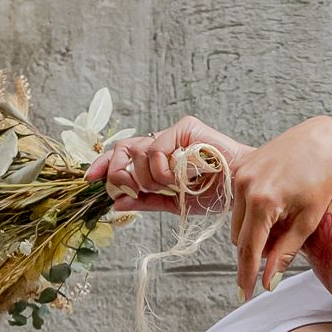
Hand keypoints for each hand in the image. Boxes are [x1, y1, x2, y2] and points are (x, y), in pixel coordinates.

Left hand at [84, 116, 251, 214]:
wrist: (240, 191)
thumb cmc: (215, 195)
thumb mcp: (173, 203)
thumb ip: (145, 202)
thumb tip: (116, 203)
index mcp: (158, 158)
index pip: (122, 154)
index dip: (103, 164)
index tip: (90, 179)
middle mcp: (163, 142)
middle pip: (122, 149)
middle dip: (119, 174)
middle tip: (133, 190)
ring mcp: (173, 134)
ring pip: (137, 153)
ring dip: (149, 179)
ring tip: (172, 187)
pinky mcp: (185, 127)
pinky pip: (156, 149)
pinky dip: (163, 170)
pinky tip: (180, 177)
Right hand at [227, 116, 331, 300]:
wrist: (325, 140)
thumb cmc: (322, 180)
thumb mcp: (308, 221)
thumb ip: (284, 253)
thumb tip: (268, 283)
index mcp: (262, 201)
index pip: (247, 249)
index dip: (246, 275)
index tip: (244, 295)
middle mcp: (244, 185)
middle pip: (239, 237)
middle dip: (255, 249)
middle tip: (281, 245)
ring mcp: (239, 173)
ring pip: (236, 221)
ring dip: (252, 231)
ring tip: (282, 222)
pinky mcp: (240, 166)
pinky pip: (237, 202)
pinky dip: (251, 212)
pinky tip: (274, 206)